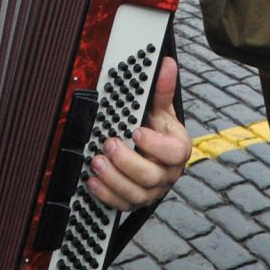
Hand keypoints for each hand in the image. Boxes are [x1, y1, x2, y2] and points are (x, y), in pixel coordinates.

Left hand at [86, 55, 189, 212]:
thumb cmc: (156, 130)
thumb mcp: (160, 110)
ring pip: (136, 194)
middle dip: (127, 162)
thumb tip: (166, 64)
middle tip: (109, 144)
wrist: (151, 151)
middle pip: (152, 177)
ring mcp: (151, 191)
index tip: (135, 130)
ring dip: (113, 179)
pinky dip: (105, 194)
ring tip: (96, 161)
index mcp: (177, 150)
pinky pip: (121, 204)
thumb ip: (161, 90)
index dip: (155, 144)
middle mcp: (167, 174)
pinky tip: (92, 180)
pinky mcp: (134, 201)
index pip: (175, 153)